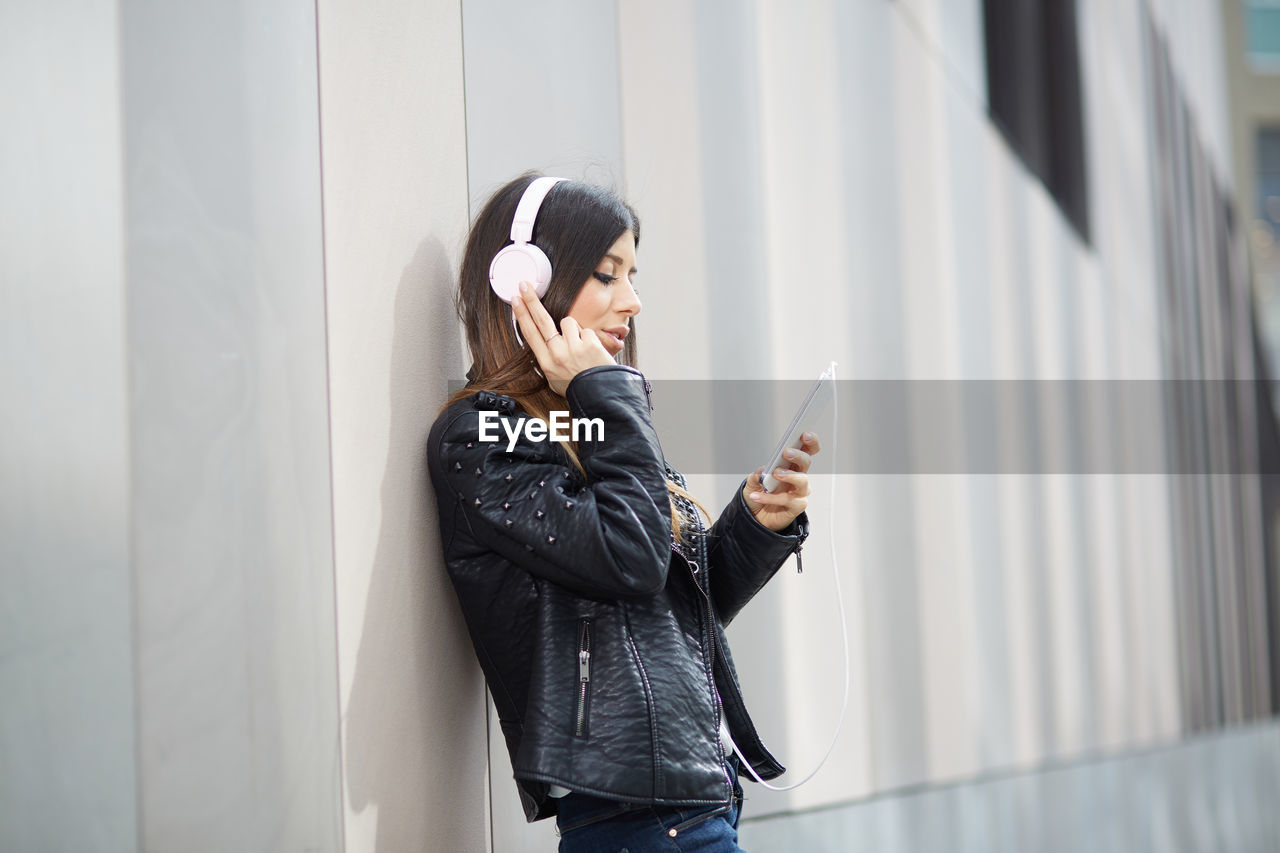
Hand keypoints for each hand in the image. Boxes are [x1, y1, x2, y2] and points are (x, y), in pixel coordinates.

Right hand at [512, 281, 615, 395]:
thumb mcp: (554, 380)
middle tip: (524, 285)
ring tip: (580, 348)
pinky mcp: (590, 343)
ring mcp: (574, 347)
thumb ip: (548, 361)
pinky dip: (589, 339)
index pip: (530, 333)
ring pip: (568, 322)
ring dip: (573, 331)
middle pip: (541, 320)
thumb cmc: (577, 388)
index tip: (515, 300)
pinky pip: (586, 330)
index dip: (521, 315)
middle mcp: (557, 353)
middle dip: (531, 300)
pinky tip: (592, 352)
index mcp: (546, 362)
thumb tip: (543, 345)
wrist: (600, 395)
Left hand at [742, 433, 819, 530]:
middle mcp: (798, 477)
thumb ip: (758, 474)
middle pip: (806, 462)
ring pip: (803, 481)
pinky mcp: (796, 506)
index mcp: (791, 465)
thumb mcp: (753, 481)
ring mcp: (799, 492)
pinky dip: (771, 497)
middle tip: (787, 452)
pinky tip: (757, 495)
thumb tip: (765, 470)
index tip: (805, 434)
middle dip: (799, 455)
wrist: (755, 517)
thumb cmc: (759, 494)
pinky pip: (788, 500)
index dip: (810, 441)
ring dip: (789, 475)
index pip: (806, 450)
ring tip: (775, 474)